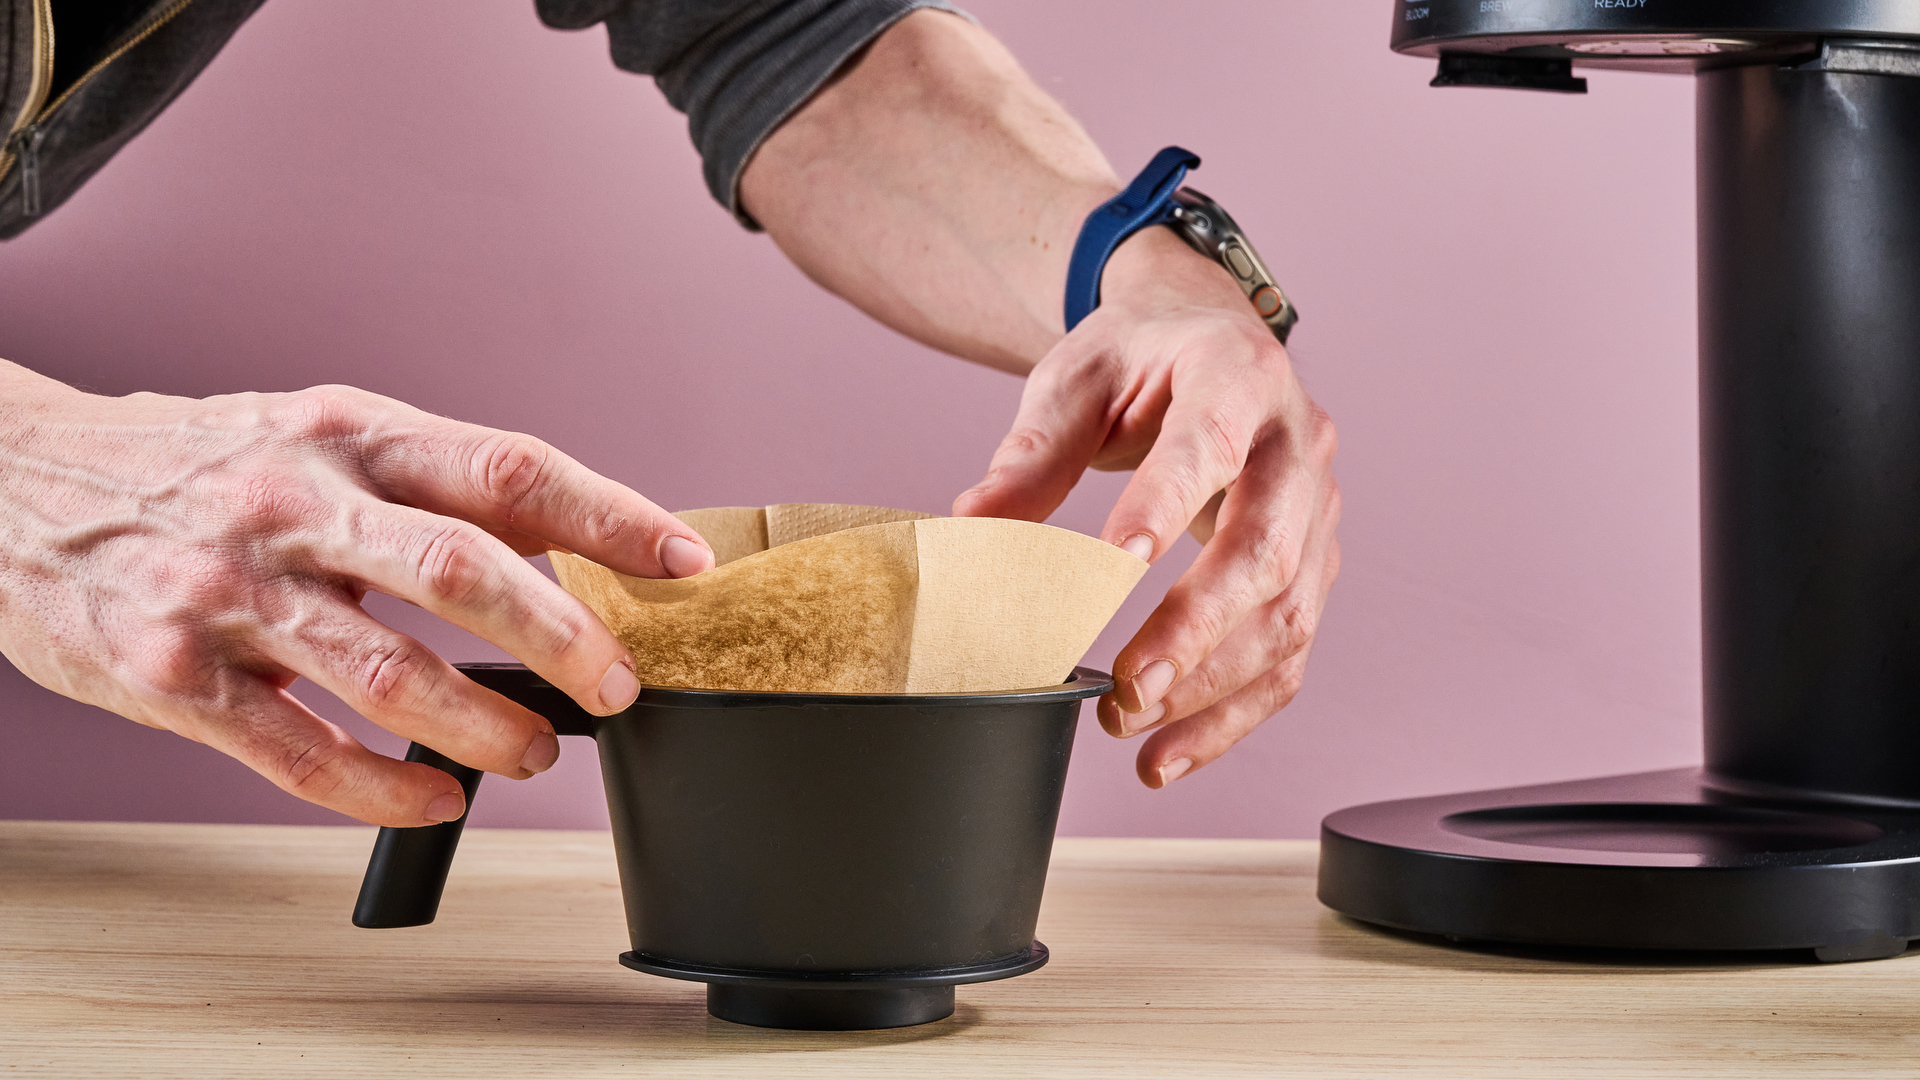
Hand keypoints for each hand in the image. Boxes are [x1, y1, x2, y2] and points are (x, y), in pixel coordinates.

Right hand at [0, 366, 712, 824]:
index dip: (609, 519)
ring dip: (483, 728)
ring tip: (531, 753)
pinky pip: (296, 755)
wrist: (13, 482)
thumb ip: (437, 485)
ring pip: (387, 678)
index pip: (507, 469)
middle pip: (463, 572)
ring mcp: (227, 593)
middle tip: (618, 685)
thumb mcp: (322, 434)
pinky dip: (382, 790)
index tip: (683, 562)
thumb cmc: (200, 463)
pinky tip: (434, 799)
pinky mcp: (170, 676)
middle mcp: (293, 503)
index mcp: (349, 434)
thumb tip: (571, 535)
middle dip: (564, 638)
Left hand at [955, 228, 1340, 786]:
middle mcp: (1298, 443)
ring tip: (1132, 730)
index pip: (1210, 445)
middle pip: (1264, 549)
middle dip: (1194, 632)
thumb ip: (1032, 452)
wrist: (1208, 342)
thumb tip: (972, 524)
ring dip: (1212, 688)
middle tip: (1125, 690)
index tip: (1115, 566)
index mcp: (1239, 375)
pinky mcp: (1316, 564)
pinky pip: (1291, 653)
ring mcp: (1318, 509)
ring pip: (1289, 615)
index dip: (1167, 505)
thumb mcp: (1076, 380)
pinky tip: (1171, 752)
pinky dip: (1232, 713)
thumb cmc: (1142, 359)